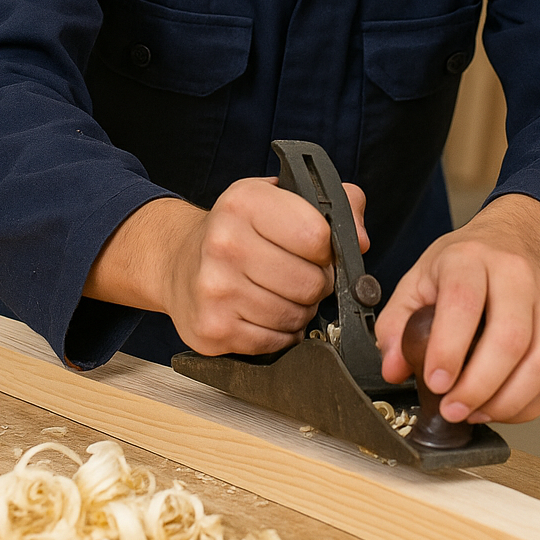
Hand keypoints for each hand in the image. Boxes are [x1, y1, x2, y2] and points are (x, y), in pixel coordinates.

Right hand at [84, 179, 368, 356]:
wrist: (178, 261)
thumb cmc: (240, 229)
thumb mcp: (283, 197)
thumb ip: (337, 205)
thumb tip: (360, 242)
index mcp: (245, 201)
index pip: (317, 235)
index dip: (326, 249)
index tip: (314, 248)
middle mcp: (223, 242)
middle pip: (310, 282)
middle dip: (315, 284)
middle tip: (298, 275)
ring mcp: (214, 289)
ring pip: (295, 316)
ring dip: (299, 310)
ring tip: (279, 293)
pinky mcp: (212, 330)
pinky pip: (275, 342)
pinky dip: (279, 334)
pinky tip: (263, 313)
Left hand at [374, 194, 539, 424]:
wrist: (513, 242)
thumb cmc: (462, 267)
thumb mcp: (418, 281)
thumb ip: (396, 325)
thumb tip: (394, 368)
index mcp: (470, 259)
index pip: (464, 302)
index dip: (449, 348)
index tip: (435, 382)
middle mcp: (516, 276)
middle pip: (510, 337)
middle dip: (479, 386)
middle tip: (453, 409)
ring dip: (507, 401)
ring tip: (475, 413)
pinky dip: (530, 406)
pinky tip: (501, 408)